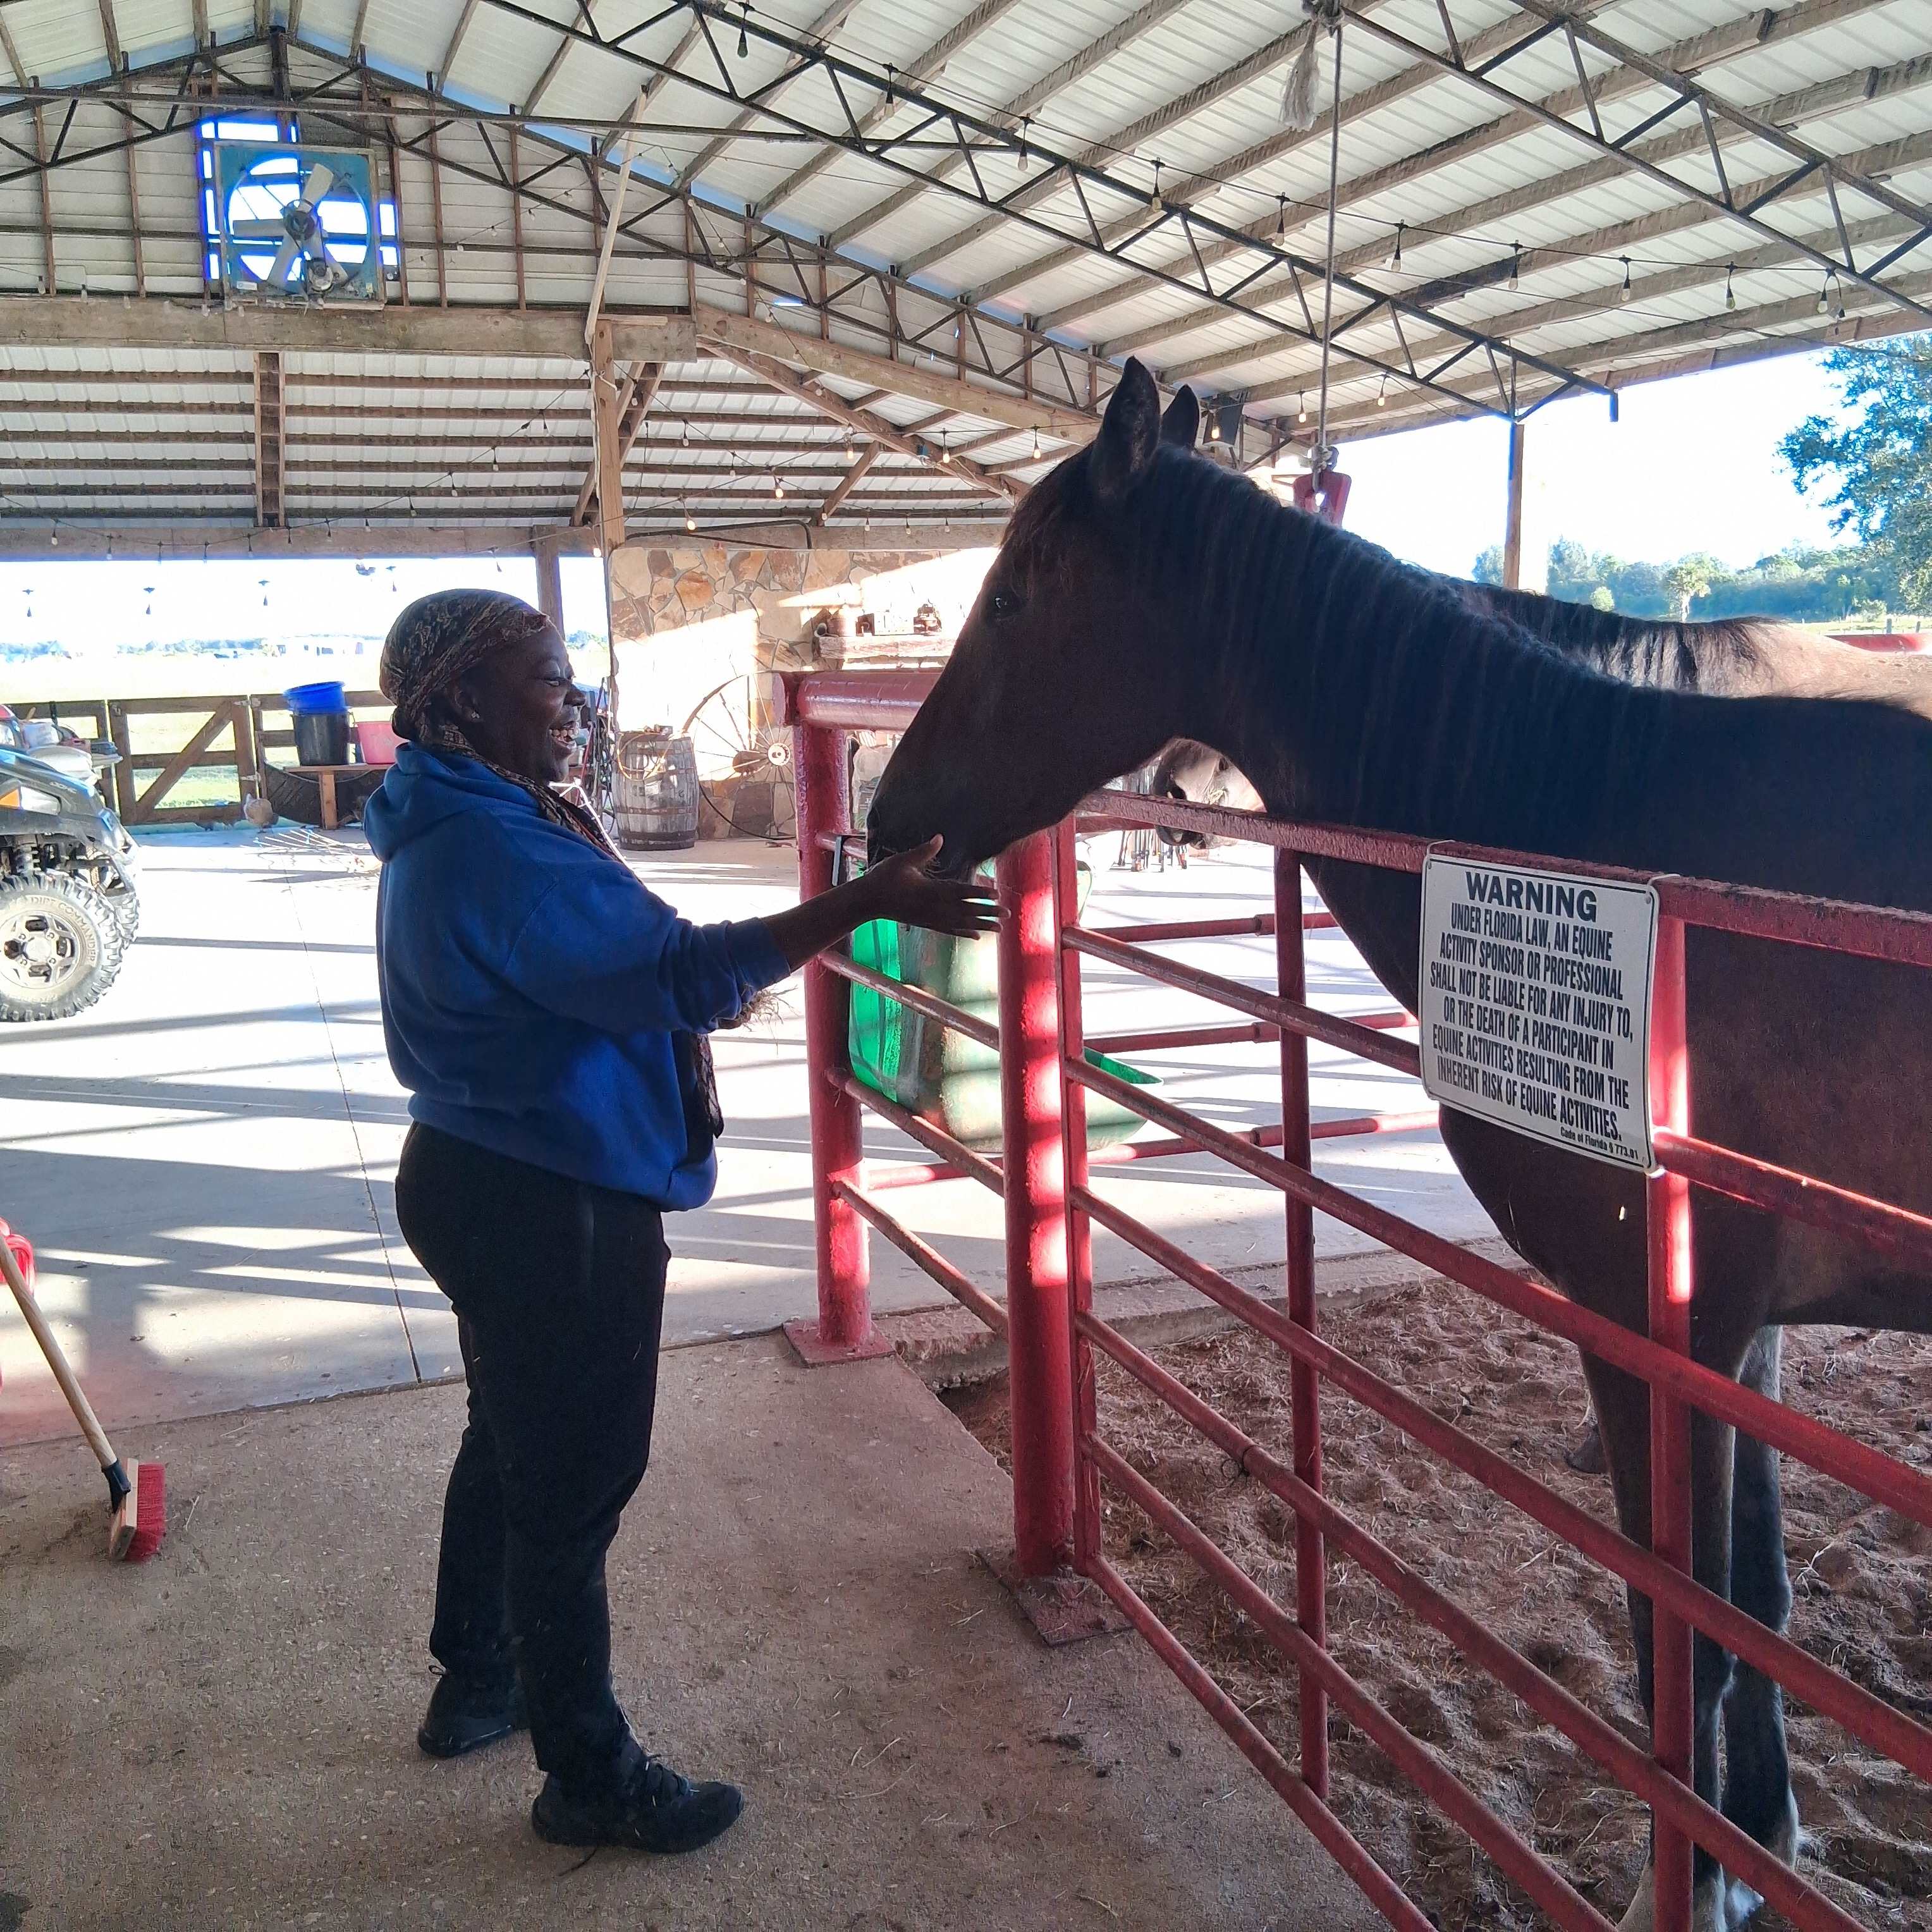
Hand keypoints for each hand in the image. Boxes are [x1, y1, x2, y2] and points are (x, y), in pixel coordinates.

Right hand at [861, 837, 998, 937]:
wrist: (868, 902)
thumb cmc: (883, 878)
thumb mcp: (902, 861)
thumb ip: (923, 851)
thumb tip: (940, 838)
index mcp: (930, 890)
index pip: (960, 891)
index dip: (980, 893)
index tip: (997, 894)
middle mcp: (934, 908)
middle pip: (966, 910)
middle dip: (988, 912)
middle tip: (1008, 914)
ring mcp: (931, 919)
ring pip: (961, 924)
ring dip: (981, 925)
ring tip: (999, 929)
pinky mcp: (926, 924)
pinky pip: (949, 931)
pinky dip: (964, 934)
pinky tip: (976, 937)